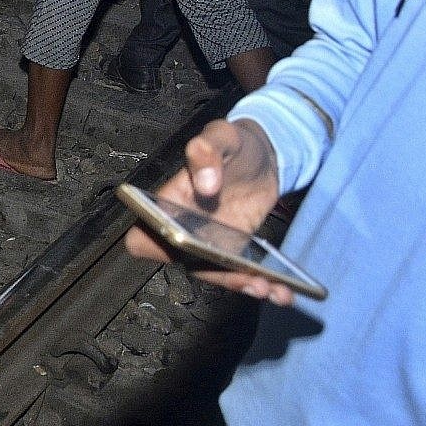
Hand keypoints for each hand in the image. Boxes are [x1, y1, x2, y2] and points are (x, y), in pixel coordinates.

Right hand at [125, 117, 290, 304]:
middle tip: (247, 279)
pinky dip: (260, 286)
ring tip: (271, 289)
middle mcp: (184, 227)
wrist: (262, 157)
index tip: (181, 247)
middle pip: (186, 264)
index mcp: (169, 201)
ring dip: (242, 287)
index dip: (152, 245)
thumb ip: (207, 151)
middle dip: (215, 276)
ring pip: (215, 274)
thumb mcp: (221, 135)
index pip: (143, 233)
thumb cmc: (233, 144)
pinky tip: (282, 290)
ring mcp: (209, 242)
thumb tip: (204, 183)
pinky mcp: (234, 250)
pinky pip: (238, 274)